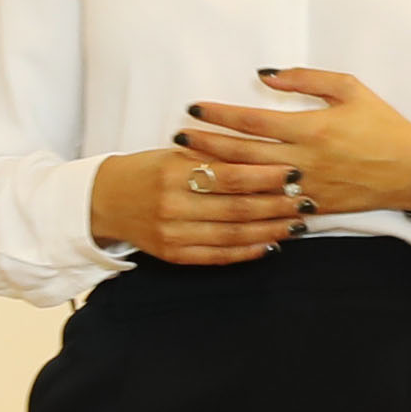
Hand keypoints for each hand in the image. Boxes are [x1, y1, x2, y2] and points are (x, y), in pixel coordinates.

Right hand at [94, 140, 302, 265]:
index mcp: (174, 173)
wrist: (106, 201)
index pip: (230, 176)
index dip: (265, 176)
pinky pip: (217, 256)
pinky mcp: (174, 255)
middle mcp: (173, 206)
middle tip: (305, 200)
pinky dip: (247, 252)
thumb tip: (265, 157)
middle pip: (236, 209)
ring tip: (296, 223)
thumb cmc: (148, 170)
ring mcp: (173, 234)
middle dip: (276, 205)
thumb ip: (214, 157)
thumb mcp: (175, 155)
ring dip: (269, 230)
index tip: (294, 172)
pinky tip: (270, 245)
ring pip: (231, 235)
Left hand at [182, 65, 410, 217]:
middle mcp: (304, 159)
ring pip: (251, 186)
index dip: (219, 114)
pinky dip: (245, 206)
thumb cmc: (382, 124)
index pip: (252, 120)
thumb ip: (306, 79)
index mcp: (311, 127)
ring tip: (189, 168)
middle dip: (205, 145)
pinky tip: (223, 201)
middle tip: (177, 137)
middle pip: (242, 154)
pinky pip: (271, 209)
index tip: (194, 108)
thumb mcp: (350, 88)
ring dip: (217, 177)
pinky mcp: (313, 207)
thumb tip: (266, 75)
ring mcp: (307, 187)